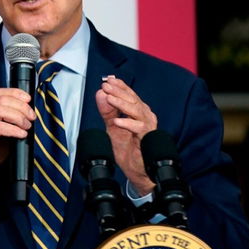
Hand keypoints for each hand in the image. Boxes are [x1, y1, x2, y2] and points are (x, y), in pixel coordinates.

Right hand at [0, 88, 33, 189]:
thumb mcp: (1, 130)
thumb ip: (9, 118)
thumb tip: (28, 112)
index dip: (15, 93)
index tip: (28, 100)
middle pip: (1, 100)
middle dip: (21, 107)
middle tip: (31, 117)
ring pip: (0, 110)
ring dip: (18, 117)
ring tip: (27, 126)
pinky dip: (14, 129)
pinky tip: (21, 134)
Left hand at [95, 76, 156, 196]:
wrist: (136, 169)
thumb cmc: (127, 148)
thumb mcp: (112, 127)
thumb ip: (107, 111)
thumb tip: (100, 93)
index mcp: (138, 111)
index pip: (129, 94)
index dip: (120, 86)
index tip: (108, 79)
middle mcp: (145, 116)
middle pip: (133, 99)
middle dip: (118, 91)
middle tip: (106, 86)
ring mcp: (148, 126)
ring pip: (136, 110)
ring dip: (122, 104)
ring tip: (109, 99)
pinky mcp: (148, 138)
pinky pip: (139, 128)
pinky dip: (127, 123)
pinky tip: (117, 121)